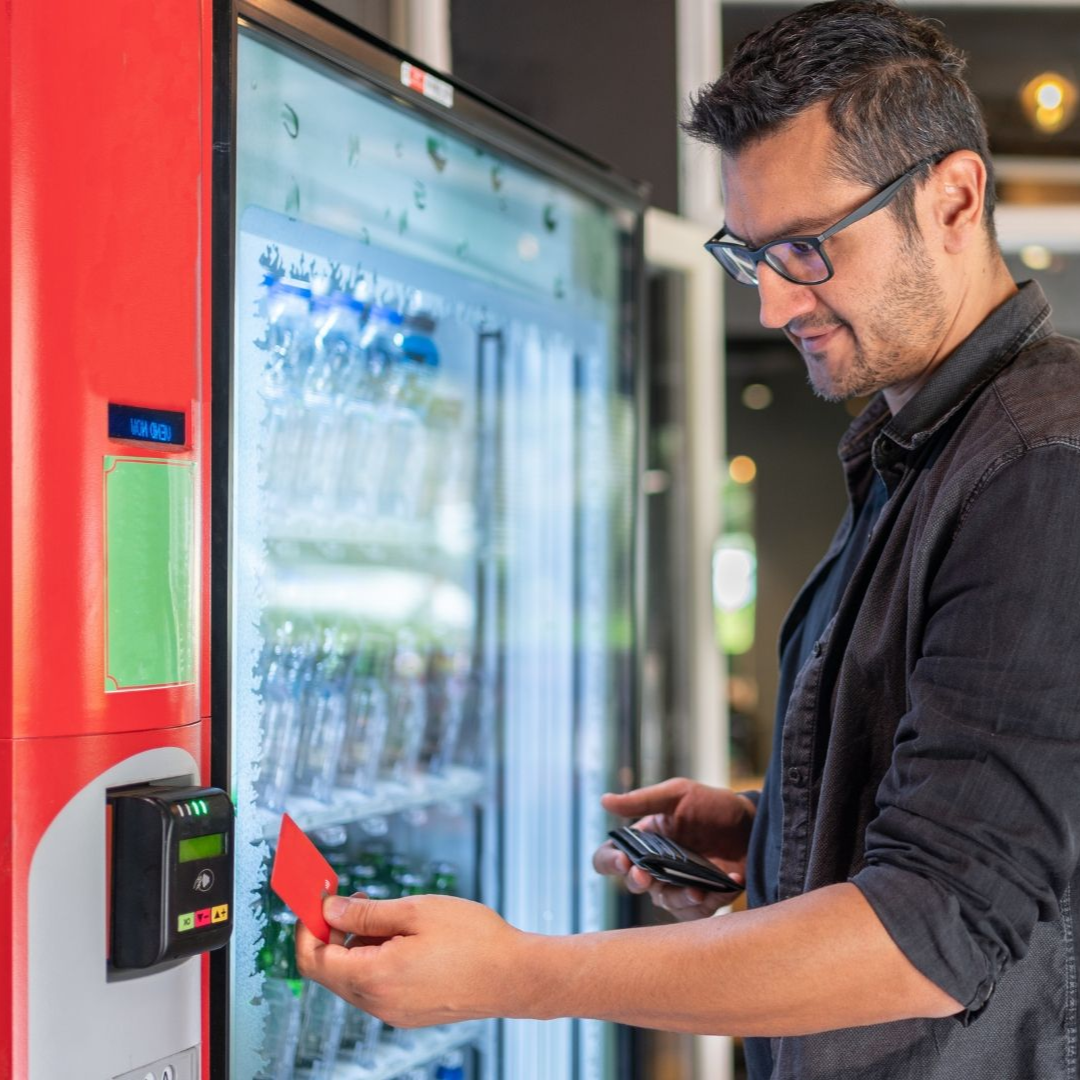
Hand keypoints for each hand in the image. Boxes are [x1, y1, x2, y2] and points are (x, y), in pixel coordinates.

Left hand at [295, 892, 524, 1027]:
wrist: (516, 976)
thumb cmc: (475, 941)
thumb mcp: (416, 911)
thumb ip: (366, 913)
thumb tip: (329, 910)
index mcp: (375, 978)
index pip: (313, 958)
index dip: (307, 925)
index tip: (316, 899)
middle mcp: (379, 1004)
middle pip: (329, 970)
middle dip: (332, 932)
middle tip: (352, 898)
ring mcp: (394, 1012)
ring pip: (353, 978)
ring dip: (356, 945)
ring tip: (389, 914)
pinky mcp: (410, 1013)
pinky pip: (376, 986)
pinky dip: (375, 960)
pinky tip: (403, 937)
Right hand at [594, 778, 754, 920]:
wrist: (752, 823)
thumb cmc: (711, 805)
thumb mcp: (677, 795)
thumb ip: (642, 800)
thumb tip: (604, 801)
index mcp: (644, 842)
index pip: (610, 857)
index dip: (609, 861)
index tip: (623, 860)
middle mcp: (656, 867)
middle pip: (634, 884)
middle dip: (638, 881)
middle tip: (647, 877)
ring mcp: (679, 886)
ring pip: (666, 903)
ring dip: (679, 897)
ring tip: (697, 888)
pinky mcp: (704, 900)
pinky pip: (698, 912)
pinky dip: (713, 900)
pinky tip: (728, 882)